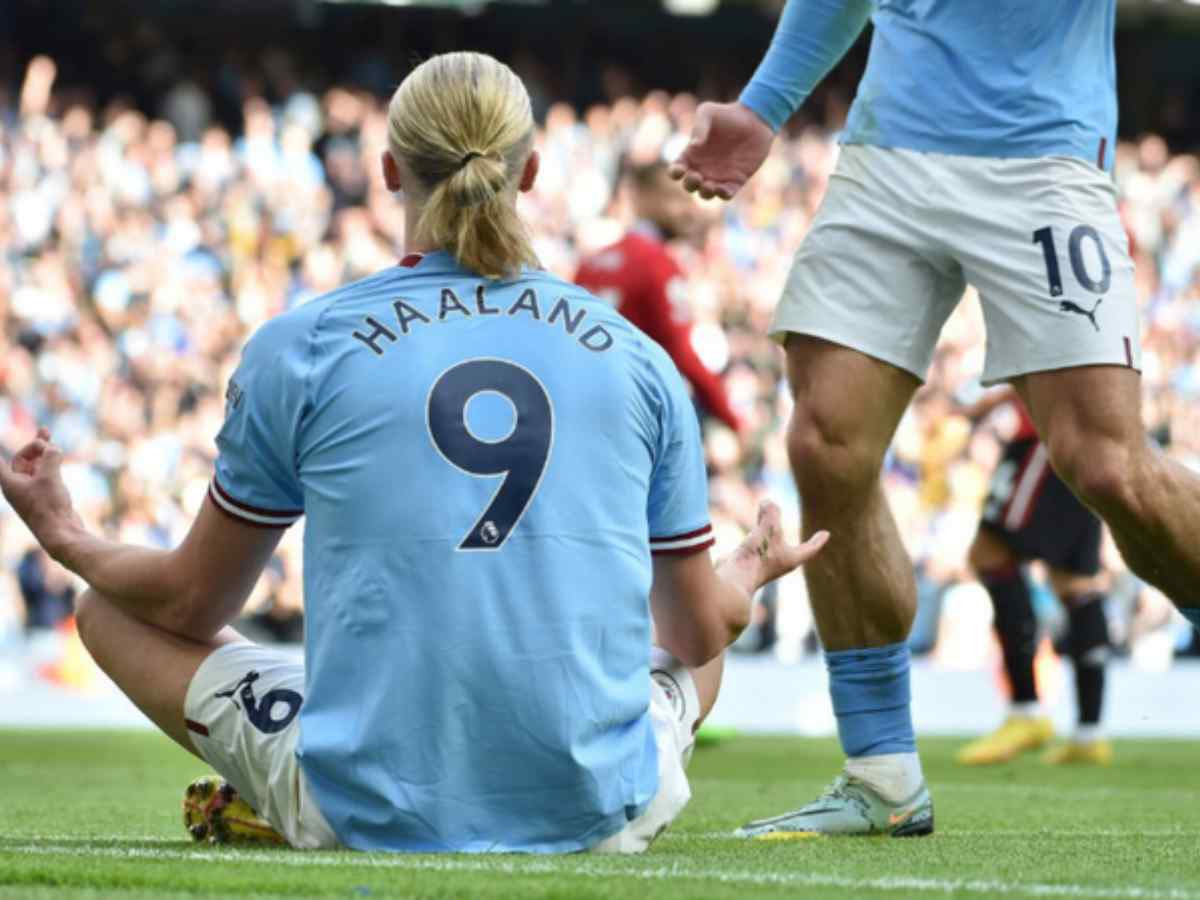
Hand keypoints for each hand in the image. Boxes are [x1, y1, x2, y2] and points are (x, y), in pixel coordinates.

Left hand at [0, 428, 83, 555]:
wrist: (61, 532)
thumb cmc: (49, 506)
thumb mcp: (49, 475)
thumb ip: (50, 456)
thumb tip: (54, 449)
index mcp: (9, 481)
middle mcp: (18, 486)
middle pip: (21, 459)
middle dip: (34, 445)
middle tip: (45, 431)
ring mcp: (33, 491)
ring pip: (36, 465)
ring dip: (44, 452)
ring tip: (49, 435)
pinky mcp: (46, 495)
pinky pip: (45, 474)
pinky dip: (51, 463)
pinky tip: (60, 457)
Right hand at [668, 102, 774, 200]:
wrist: (755, 119)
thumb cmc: (728, 114)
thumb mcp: (709, 112)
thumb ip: (699, 126)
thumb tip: (694, 145)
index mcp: (692, 154)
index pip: (677, 169)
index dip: (675, 173)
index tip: (680, 170)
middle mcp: (703, 168)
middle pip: (690, 185)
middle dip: (690, 185)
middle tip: (697, 177)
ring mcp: (719, 176)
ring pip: (706, 193)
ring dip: (705, 193)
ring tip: (709, 186)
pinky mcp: (736, 180)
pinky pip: (726, 194)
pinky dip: (723, 195)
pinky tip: (723, 189)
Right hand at [719, 500, 828, 594]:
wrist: (734, 579)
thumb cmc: (757, 556)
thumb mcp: (769, 528)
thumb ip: (771, 512)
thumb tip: (767, 502)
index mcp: (791, 559)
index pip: (809, 549)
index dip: (818, 541)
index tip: (826, 534)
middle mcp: (778, 563)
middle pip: (790, 546)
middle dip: (790, 533)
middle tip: (797, 525)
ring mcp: (762, 564)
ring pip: (770, 542)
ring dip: (769, 528)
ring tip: (764, 512)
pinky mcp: (748, 561)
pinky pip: (756, 544)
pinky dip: (756, 531)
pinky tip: (751, 524)